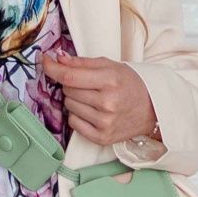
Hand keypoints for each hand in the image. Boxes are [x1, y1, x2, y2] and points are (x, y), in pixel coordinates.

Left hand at [44, 47, 160, 146]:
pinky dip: (78, 116)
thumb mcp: (111, 66)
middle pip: (67, 90)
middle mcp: (107, 103)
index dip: (53, 68)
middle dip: (72, 84)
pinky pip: (73, 123)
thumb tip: (58, 59)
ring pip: (68, 106)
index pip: (70, 76)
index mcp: (110, 80)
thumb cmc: (130, 85)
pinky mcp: (101, 137)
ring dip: (75, 100)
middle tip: (88, 84)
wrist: (152, 110)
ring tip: (93, 99)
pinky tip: (92, 112)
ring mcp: (104, 122)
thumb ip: (83, 63)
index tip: (45, 61)